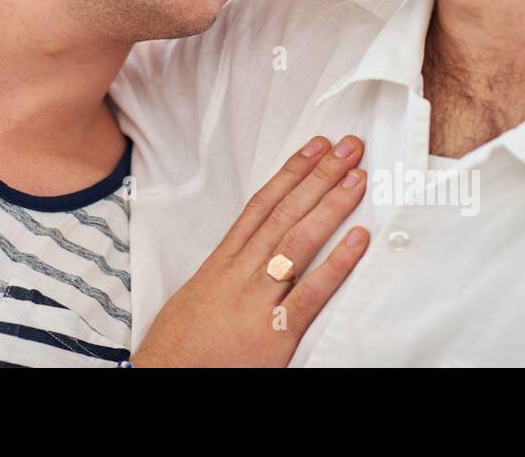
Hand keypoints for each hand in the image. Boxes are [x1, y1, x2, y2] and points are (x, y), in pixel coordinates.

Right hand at [132, 134, 368, 366]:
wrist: (166, 377)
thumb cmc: (180, 342)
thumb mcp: (200, 292)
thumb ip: (228, 269)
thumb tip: (252, 250)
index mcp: (222, 261)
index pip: (262, 205)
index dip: (290, 172)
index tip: (313, 147)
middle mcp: (241, 272)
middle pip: (285, 212)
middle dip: (318, 176)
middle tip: (347, 147)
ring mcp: (258, 299)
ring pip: (298, 241)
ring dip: (330, 206)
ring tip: (357, 179)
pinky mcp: (275, 332)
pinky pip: (312, 293)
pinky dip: (337, 263)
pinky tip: (358, 239)